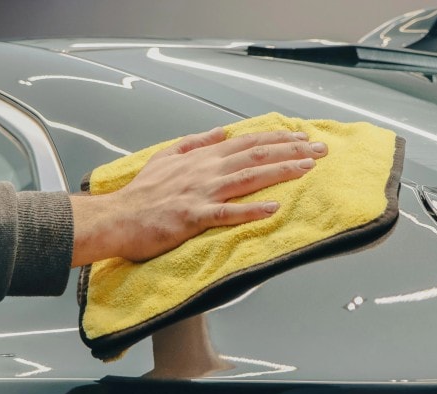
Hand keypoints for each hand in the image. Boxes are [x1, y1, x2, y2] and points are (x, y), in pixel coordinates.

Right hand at [70, 126, 326, 265]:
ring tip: (308, 168)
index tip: (303, 137)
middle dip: (291, 150)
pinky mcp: (193, 217)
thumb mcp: (165, 157)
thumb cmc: (141, 194)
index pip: (248, 143)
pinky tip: (274, 208)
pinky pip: (227, 213)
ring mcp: (201, 193)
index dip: (278, 139)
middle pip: (256, 156)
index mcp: (202, 158)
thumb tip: (219, 132)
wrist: (117, 218)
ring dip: (280, 171)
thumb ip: (195, 143)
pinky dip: (251, 209)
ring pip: (248, 178)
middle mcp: (206, 171)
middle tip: (320, 150)